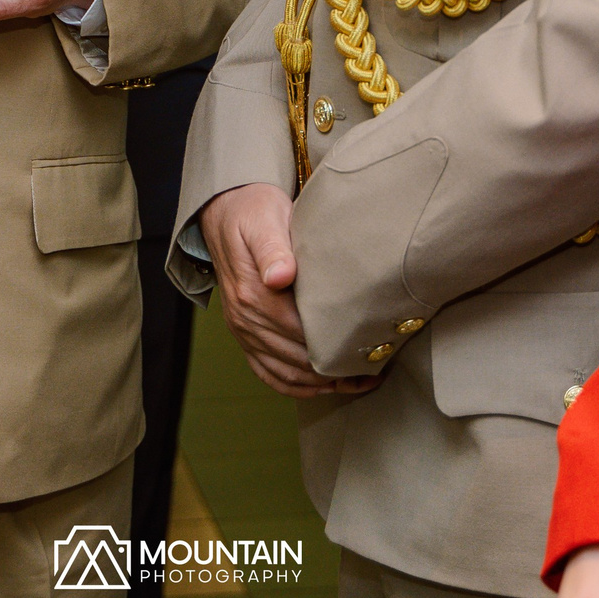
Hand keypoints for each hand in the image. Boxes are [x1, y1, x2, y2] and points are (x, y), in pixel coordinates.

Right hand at [198, 183, 378, 397]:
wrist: (225, 210)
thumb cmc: (253, 211)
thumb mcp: (265, 220)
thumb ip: (273, 249)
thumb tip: (280, 276)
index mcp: (252, 294)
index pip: (299, 333)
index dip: (333, 346)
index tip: (366, 351)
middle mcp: (244, 318)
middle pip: (295, 359)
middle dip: (334, 370)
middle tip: (373, 370)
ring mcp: (242, 330)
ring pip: (283, 373)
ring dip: (320, 384)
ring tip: (357, 382)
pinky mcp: (244, 333)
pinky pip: (266, 371)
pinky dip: (294, 386)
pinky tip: (321, 387)